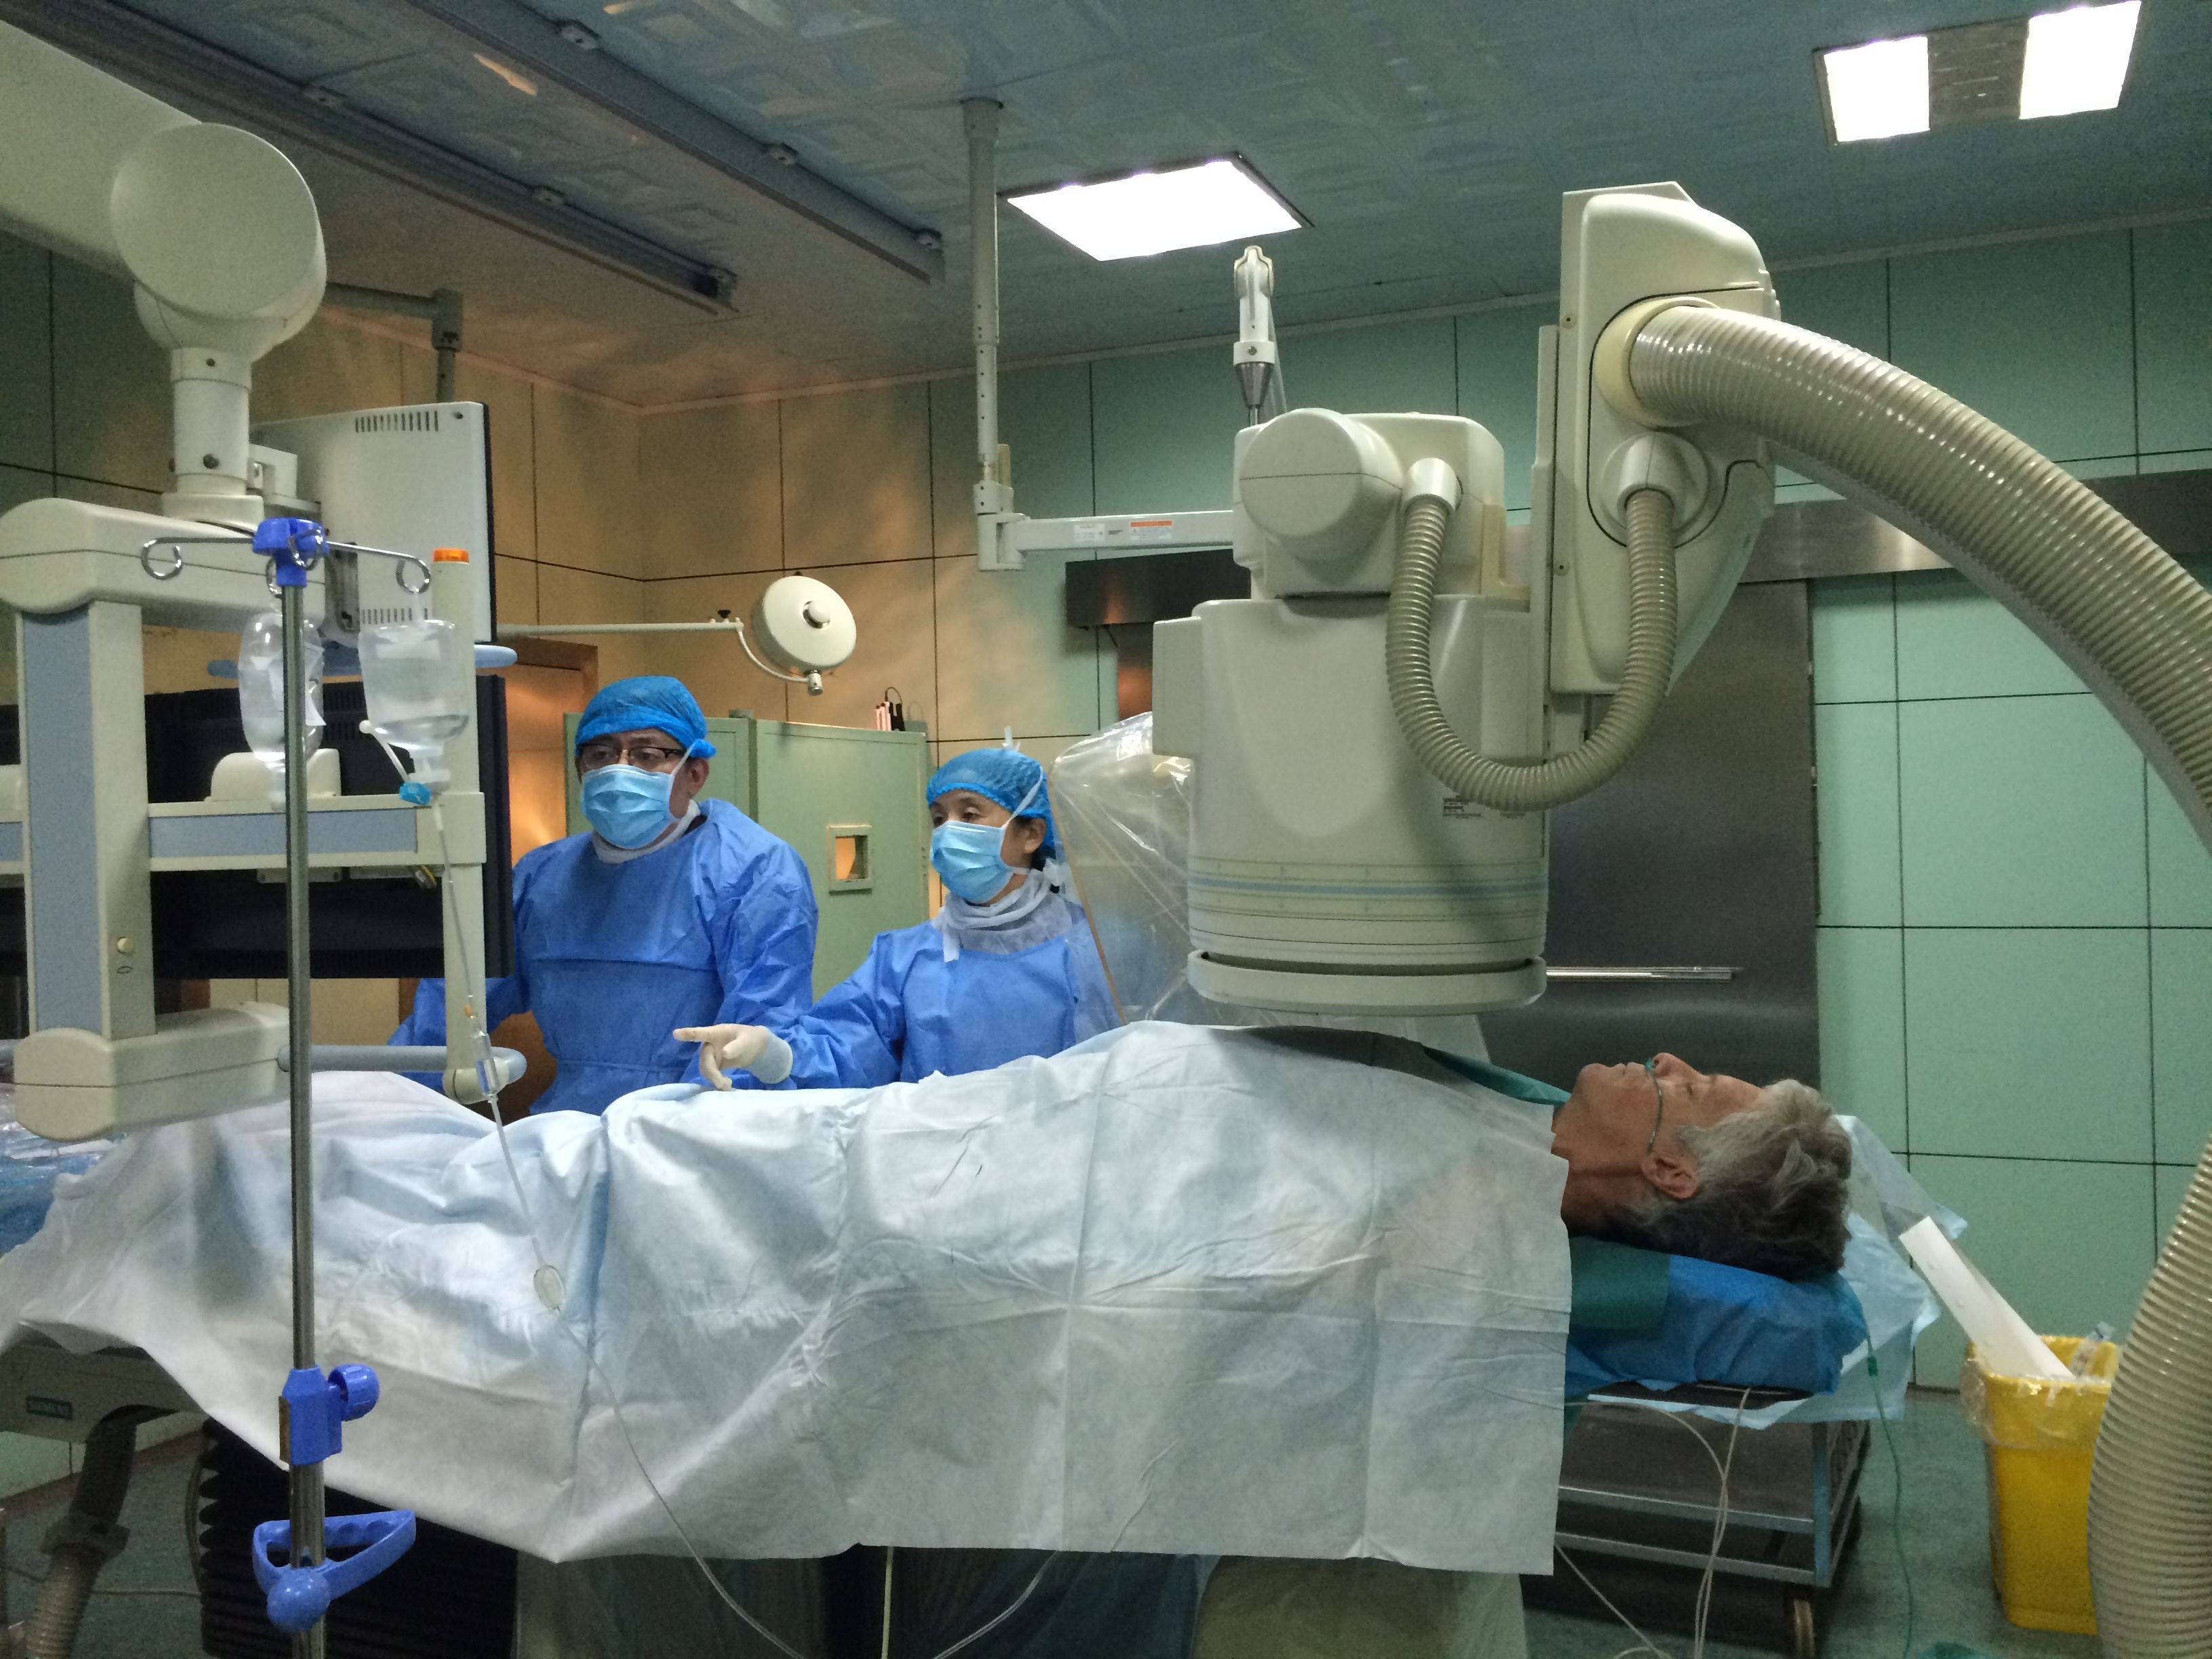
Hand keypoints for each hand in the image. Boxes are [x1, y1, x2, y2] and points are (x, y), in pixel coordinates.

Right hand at [674, 1023, 788, 1087]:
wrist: (755, 1047)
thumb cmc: (750, 1039)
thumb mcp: (747, 1041)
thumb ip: (736, 1046)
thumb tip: (724, 1054)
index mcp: (716, 1033)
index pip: (700, 1033)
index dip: (688, 1034)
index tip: (676, 1034)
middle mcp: (709, 1043)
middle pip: (704, 1059)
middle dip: (711, 1072)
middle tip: (722, 1085)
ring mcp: (711, 1054)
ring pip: (705, 1069)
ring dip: (714, 1079)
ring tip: (728, 1086)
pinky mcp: (714, 1064)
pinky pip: (710, 1074)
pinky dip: (717, 1081)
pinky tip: (727, 1085)